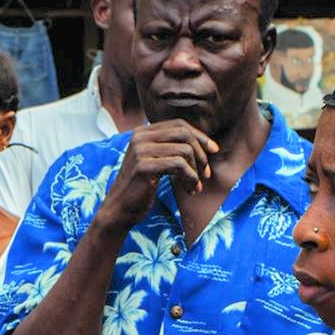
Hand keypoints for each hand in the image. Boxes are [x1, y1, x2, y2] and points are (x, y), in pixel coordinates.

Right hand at [96, 122, 216, 232]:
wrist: (120, 209)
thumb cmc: (141, 188)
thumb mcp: (156, 162)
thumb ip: (171, 148)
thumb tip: (206, 143)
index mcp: (142, 132)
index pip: (179, 124)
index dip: (200, 136)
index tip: (214, 150)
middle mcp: (140, 137)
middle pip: (184, 134)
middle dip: (201, 154)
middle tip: (205, 174)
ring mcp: (140, 150)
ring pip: (184, 150)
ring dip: (196, 171)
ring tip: (196, 186)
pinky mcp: (144, 166)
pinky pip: (179, 165)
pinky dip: (190, 178)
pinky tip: (190, 190)